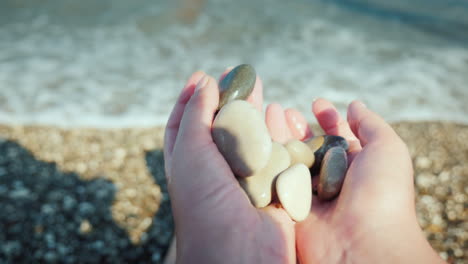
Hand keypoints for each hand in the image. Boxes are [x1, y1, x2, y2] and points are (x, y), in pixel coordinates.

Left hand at [164, 70, 295, 263]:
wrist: (240, 252)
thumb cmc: (205, 203)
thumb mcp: (190, 153)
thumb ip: (197, 116)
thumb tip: (205, 81)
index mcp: (186, 164)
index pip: (183, 125)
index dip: (191, 99)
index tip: (202, 75)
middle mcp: (213, 171)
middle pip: (220, 126)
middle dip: (228, 98)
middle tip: (238, 74)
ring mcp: (243, 179)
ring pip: (250, 138)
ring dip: (255, 112)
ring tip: (260, 86)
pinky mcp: (271, 187)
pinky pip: (275, 155)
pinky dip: (278, 134)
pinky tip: (280, 114)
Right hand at [265, 99, 444, 263]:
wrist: (362, 243)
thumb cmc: (382, 194)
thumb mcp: (387, 149)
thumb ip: (371, 124)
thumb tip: (354, 105)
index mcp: (356, 167)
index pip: (339, 137)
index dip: (328, 118)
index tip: (316, 103)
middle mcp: (331, 180)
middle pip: (310, 146)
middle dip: (296, 126)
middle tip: (282, 109)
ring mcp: (309, 194)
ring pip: (290, 159)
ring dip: (278, 136)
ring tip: (267, 113)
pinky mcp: (289, 206)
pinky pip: (275, 179)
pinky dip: (266, 159)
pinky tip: (256, 140)